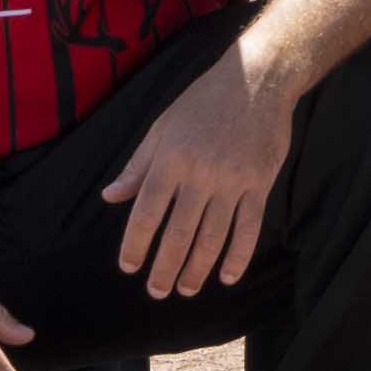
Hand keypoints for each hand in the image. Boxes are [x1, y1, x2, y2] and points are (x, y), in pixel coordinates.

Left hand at [104, 40, 304, 297]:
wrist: (257, 79)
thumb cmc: (203, 102)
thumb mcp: (161, 128)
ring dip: (198, 268)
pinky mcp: (260, 183)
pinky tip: (228, 275)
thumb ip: (137, 166)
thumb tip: (110, 197)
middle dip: (166, 267)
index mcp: (170, 159)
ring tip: (187, 289)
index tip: (130, 268)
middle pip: (179, 232)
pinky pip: (248, 227)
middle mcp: (200, 173)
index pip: (147, 212)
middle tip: (158, 291)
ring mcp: (233, 180)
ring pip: (213, 236)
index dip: (136, 244)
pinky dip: (238, 255)